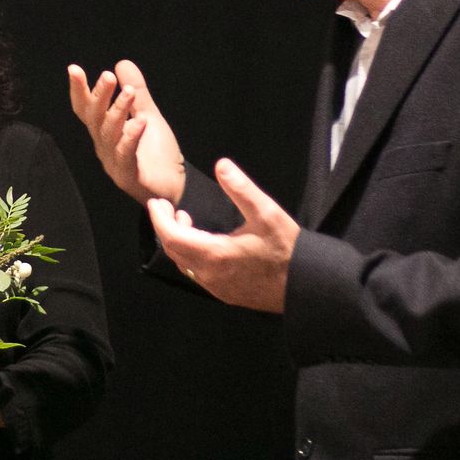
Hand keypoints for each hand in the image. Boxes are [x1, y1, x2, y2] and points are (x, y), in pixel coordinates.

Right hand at [68, 60, 185, 204]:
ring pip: (109, 134)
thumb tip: (121, 63)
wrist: (175, 188)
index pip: (87, 109)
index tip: (73, 69)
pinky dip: (131, 137)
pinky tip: (140, 122)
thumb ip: (137, 93)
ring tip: (129, 92)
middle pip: (95, 119)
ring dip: (118, 111)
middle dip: (99, 96)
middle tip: (107, 76)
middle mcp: (104, 146)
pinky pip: (126, 155)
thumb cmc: (157, 155)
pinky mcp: (129, 176)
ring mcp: (114, 162)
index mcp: (105, 132)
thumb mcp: (147, 116)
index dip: (79, 90)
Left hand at [146, 158, 299, 312]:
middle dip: (165, 227)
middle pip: (173, 251)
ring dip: (178, 242)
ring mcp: (216, 288)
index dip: (159, 219)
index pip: (171, 236)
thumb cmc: (286, 248)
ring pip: (184, 264)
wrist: (304, 285)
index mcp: (214, 254)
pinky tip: (204, 243)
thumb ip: (241, 188)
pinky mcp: (224, 294)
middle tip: (166, 208)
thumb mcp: (266, 212)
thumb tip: (221, 165)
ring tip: (185, 221)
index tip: (156, 203)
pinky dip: (190, 255)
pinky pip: (196, 274)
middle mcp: (208, 274)